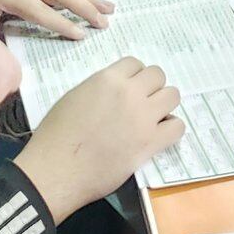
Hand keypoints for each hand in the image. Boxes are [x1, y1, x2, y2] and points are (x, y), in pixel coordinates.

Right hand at [12, 58, 182, 220]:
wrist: (56, 170)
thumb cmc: (55, 135)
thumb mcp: (74, 98)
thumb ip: (99, 89)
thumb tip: (116, 93)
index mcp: (107, 79)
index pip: (134, 63)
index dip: (133, 77)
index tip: (129, 90)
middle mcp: (129, 93)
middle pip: (158, 75)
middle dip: (151, 87)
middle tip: (141, 104)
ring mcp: (142, 117)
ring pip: (172, 95)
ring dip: (164, 105)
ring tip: (152, 118)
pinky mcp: (150, 142)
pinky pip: (177, 126)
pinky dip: (171, 129)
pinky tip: (158, 136)